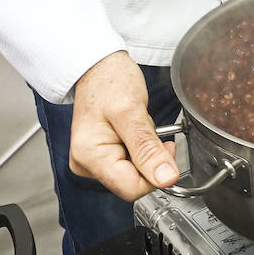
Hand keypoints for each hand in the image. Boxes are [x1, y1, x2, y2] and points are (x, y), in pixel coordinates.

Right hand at [70, 50, 178, 200]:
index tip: (166, 146)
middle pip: (133, 182)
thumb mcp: (131, 111)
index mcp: (90, 158)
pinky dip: (139, 146)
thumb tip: (165, 178)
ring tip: (138, 124)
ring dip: (145, 149)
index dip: (156, 173)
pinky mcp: (102, 155)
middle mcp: (87, 165)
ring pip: (135, 171)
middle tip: (147, 127)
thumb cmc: (109, 80)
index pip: (132, 189)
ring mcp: (94, 161)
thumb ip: (147, 148)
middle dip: (149, 157)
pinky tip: (134, 129)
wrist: (99, 65)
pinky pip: (131, 161)